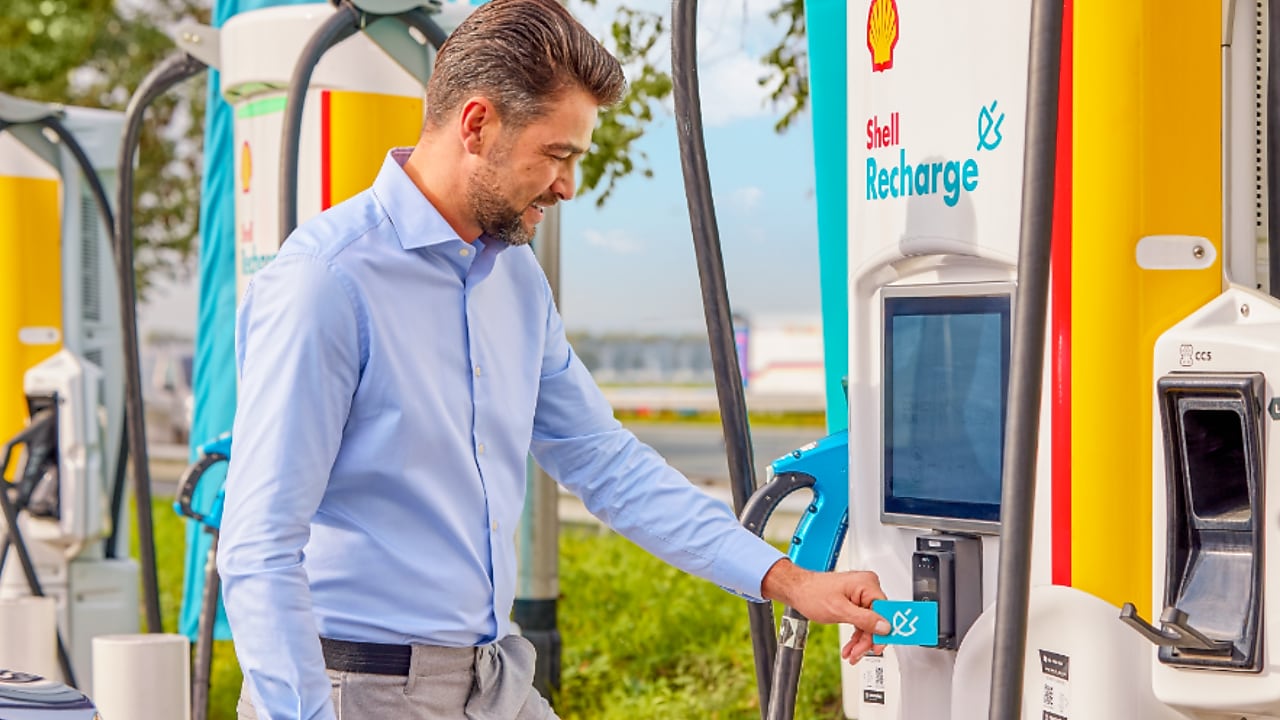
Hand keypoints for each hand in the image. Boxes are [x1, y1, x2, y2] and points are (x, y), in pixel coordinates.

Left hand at [760, 558, 888, 663]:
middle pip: (877, 620)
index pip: (885, 611)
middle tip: (859, 654)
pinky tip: (851, 647)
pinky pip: (862, 620)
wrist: (797, 590)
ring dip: (861, 641)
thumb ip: (864, 619)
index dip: (883, 631)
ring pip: (869, 624)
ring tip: (852, 654)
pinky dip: (856, 635)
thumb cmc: (812, 593)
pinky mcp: (855, 601)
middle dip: (867, 640)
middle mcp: (867, 586)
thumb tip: (885, 627)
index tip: (879, 646)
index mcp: (867, 584)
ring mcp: (861, 594)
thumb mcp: (840, 610)